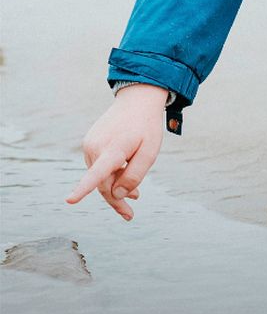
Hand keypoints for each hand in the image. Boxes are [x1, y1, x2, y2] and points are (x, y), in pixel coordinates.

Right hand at [65, 84, 166, 220]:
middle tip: (129, 214)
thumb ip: (134, 175)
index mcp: (113, 148)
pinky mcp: (89, 143)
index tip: (70, 200)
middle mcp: (96, 147)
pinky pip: (98, 167)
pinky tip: (124, 175)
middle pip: (102, 184)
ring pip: (100, 177)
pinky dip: (110, 175)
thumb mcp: (149, 152)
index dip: (84, 189)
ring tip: (136, 194)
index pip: (97, 173)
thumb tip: (116, 195)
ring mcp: (90, 144)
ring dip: (115, 187)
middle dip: (116, 200)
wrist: (137, 100)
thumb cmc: (146, 126)